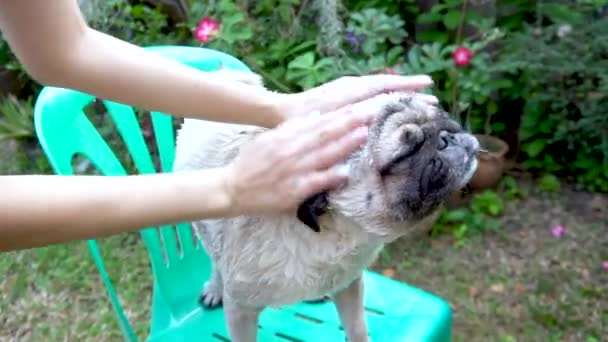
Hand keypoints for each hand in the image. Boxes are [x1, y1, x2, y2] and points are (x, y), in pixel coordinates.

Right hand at [222, 105, 373, 215]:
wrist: (231, 188)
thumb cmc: (252, 163)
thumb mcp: (268, 139)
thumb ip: (292, 129)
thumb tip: (316, 115)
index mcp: (284, 135)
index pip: (318, 122)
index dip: (341, 114)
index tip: (361, 105)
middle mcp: (290, 150)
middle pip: (324, 133)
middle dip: (350, 122)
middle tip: (372, 112)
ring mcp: (293, 170)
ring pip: (323, 155)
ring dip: (345, 144)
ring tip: (364, 134)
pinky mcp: (293, 191)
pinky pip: (316, 182)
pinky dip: (331, 176)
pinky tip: (346, 171)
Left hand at [279, 74, 436, 119]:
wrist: (280, 111)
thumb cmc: (300, 121)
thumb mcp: (323, 124)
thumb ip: (346, 123)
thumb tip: (371, 121)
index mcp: (348, 96)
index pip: (385, 93)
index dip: (407, 95)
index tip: (429, 96)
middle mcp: (350, 87)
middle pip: (386, 85)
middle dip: (410, 88)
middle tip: (433, 93)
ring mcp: (346, 87)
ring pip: (379, 84)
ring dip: (400, 86)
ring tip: (420, 90)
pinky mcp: (342, 90)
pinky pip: (368, 86)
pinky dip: (384, 88)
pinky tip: (393, 94)